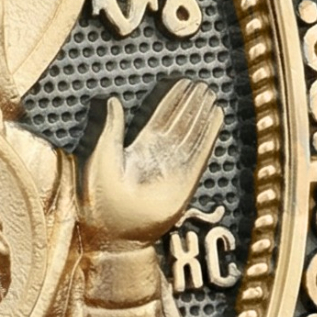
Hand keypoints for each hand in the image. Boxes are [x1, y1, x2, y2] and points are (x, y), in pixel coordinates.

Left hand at [80, 79, 223, 246]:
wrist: (113, 233)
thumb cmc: (100, 199)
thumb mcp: (101, 156)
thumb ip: (111, 128)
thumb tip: (113, 99)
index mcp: (138, 149)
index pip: (160, 118)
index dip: (172, 100)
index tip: (182, 82)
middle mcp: (159, 157)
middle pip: (179, 123)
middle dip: (191, 103)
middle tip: (202, 83)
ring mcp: (173, 169)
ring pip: (191, 134)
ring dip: (202, 114)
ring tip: (211, 95)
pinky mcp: (185, 182)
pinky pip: (201, 153)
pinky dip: (209, 135)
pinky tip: (216, 118)